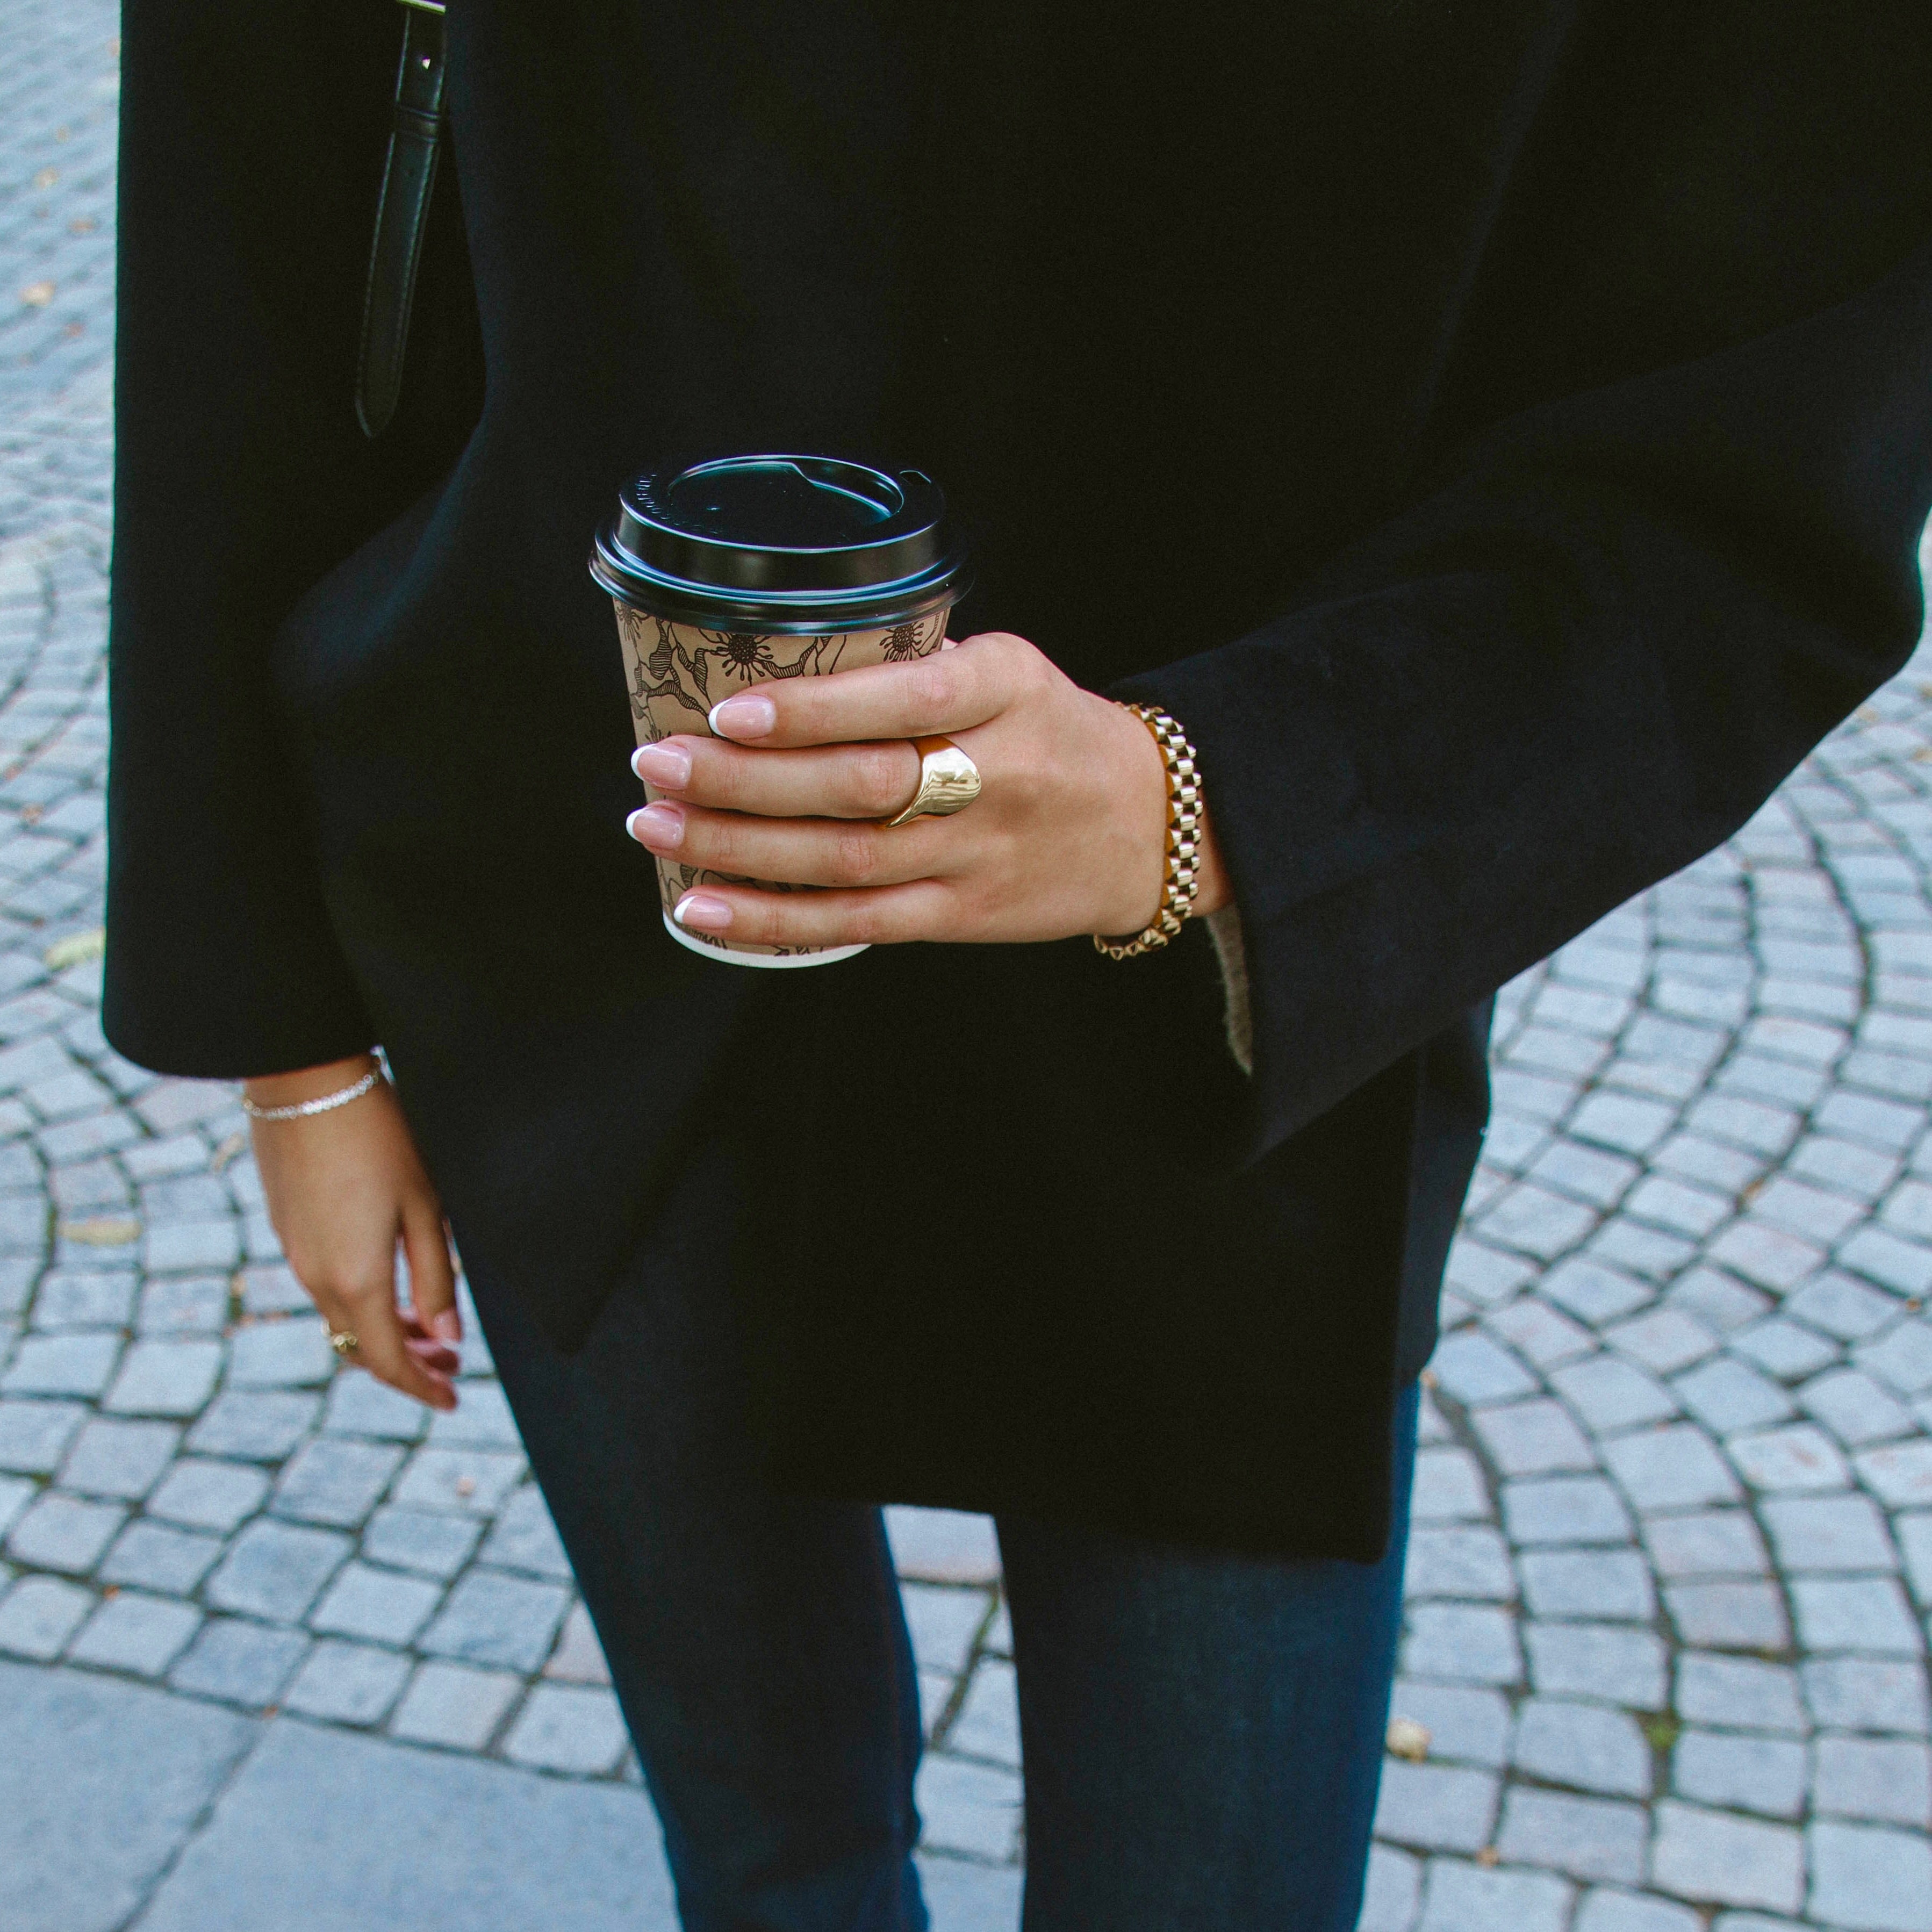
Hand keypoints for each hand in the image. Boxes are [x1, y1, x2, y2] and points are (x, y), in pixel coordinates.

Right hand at [244, 1055, 460, 1411]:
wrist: (308, 1084)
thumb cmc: (380, 1138)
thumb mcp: (426, 1208)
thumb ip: (436, 1277)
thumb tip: (447, 1336)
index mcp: (355, 1280)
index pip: (389, 1361)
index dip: (422, 1387)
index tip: (453, 1399)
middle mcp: (316, 1277)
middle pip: (361, 1347)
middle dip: (408, 1363)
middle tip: (451, 1364)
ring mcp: (295, 1253)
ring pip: (341, 1318)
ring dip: (384, 1332)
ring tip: (429, 1328)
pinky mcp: (287, 1228)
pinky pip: (325, 1287)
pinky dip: (361, 1302)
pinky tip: (391, 1284)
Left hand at [625, 630, 1229, 950]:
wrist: (1148, 824)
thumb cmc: (1053, 731)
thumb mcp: (1012, 670)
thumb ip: (918, 668)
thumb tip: (785, 663)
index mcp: (1007, 690)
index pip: (906, 700)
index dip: (814, 710)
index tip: (732, 708)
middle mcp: (997, 774)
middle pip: (859, 785)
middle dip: (745, 778)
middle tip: (658, 761)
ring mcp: (978, 855)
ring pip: (844, 859)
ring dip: (738, 847)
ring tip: (657, 824)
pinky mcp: (963, 916)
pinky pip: (857, 922)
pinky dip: (772, 919)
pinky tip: (703, 906)